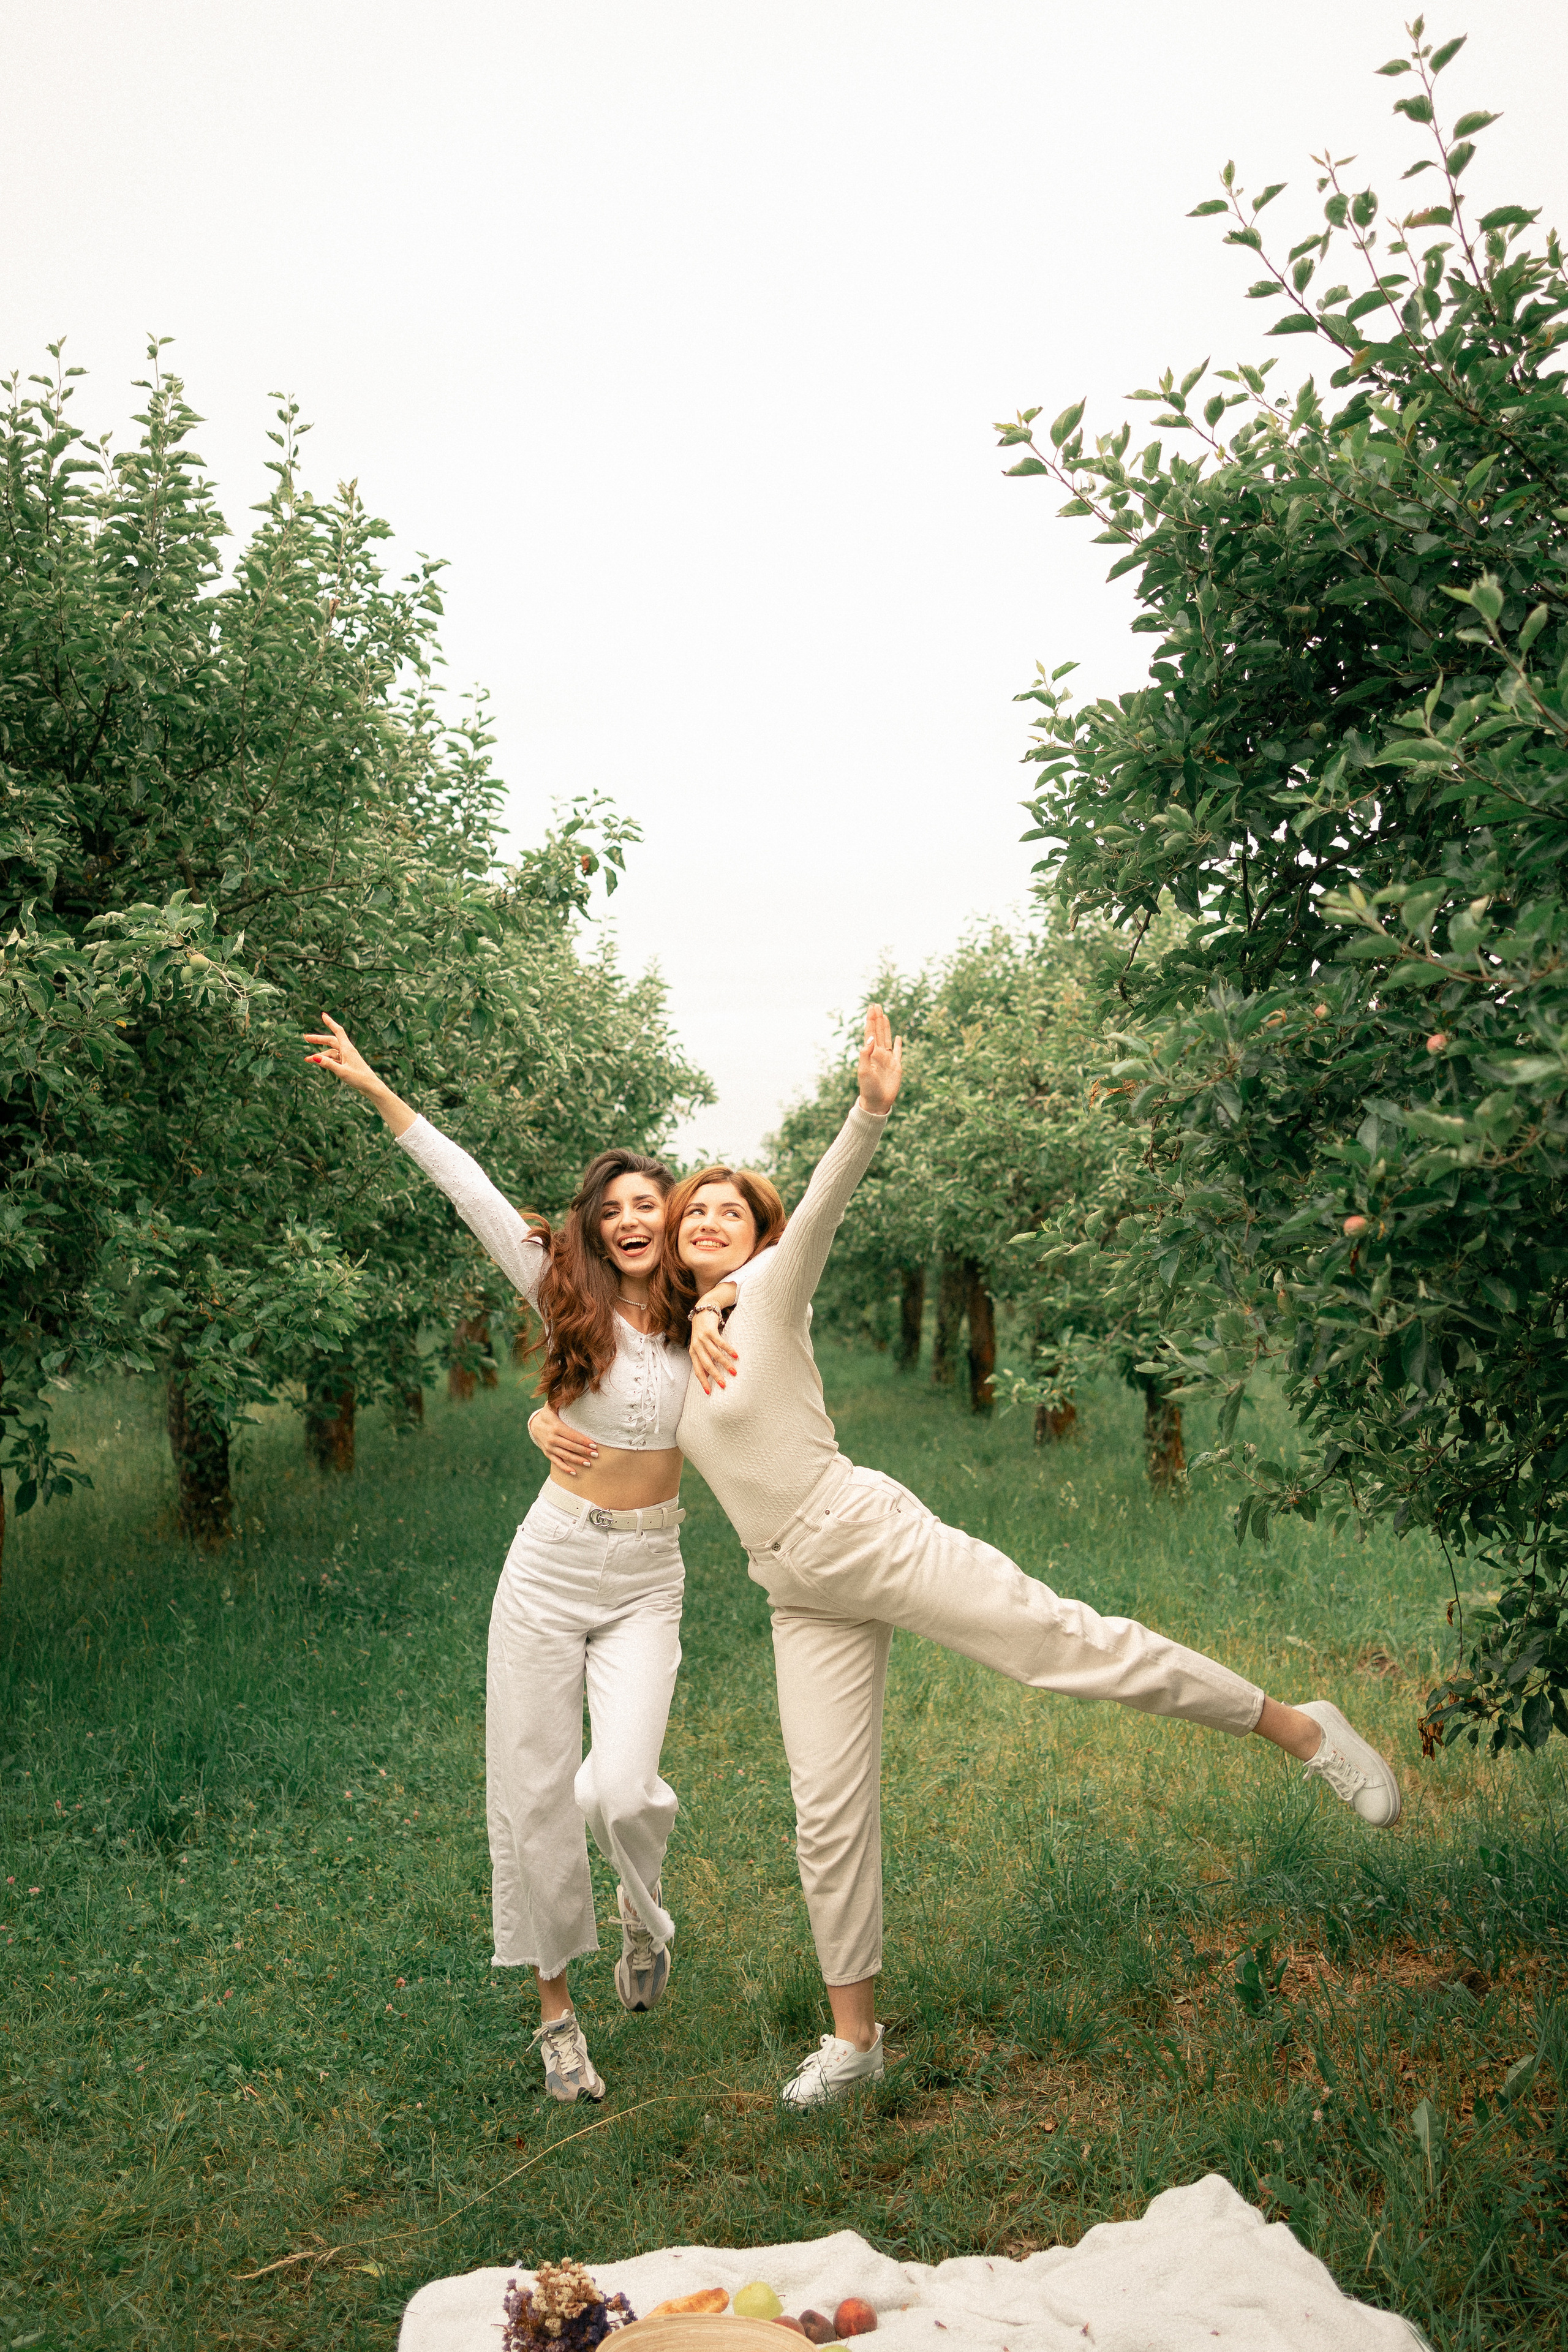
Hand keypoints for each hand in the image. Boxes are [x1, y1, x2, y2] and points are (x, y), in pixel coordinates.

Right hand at [305, 1013, 415, 1134]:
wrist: (371, 1087)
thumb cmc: (359, 1079)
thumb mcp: (342, 1072)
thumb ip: (328, 1064)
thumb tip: (314, 1057)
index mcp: (348, 1049)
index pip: (338, 1031)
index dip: (330, 1022)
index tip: (323, 1015)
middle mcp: (347, 1051)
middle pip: (331, 1041)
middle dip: (318, 1039)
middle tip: (305, 1037)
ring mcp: (347, 1057)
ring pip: (331, 1052)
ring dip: (319, 1054)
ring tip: (306, 1060)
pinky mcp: (347, 1064)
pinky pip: (334, 1059)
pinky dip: (325, 1060)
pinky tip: (317, 1062)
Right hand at [528, 1400, 596, 1477]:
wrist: (534, 1424)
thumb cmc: (549, 1413)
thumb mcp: (551, 1405)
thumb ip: (559, 1399)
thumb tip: (566, 1390)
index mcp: (555, 1426)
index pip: (571, 1435)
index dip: (582, 1440)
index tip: (594, 1444)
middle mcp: (551, 1438)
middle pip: (570, 1446)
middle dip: (584, 1451)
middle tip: (596, 1455)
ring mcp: (549, 1447)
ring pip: (565, 1455)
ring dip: (577, 1460)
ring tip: (589, 1463)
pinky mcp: (548, 1453)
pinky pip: (557, 1462)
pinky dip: (565, 1468)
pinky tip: (575, 1472)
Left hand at [690, 1286, 739, 1393]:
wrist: (703, 1310)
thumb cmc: (703, 1331)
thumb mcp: (700, 1345)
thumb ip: (704, 1357)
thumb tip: (710, 1374)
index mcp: (693, 1352)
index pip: (697, 1370)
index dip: (703, 1381)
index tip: (709, 1392)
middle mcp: (696, 1346)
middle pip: (706, 1364)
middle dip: (715, 1376)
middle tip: (723, 1385)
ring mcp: (702, 1338)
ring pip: (715, 1355)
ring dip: (725, 1364)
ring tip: (734, 1372)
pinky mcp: (710, 1331)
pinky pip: (720, 1343)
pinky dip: (728, 1350)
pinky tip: (736, 1356)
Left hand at [856, 1003, 903, 1117]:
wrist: (877, 1102)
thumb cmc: (868, 1088)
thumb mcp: (863, 1071)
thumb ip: (865, 1054)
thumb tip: (870, 1039)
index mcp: (870, 1053)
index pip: (870, 1033)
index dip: (871, 1020)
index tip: (871, 1008)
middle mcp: (878, 1054)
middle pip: (878, 1032)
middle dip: (877, 1019)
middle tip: (876, 1005)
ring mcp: (887, 1059)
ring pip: (887, 1038)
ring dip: (885, 1027)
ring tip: (884, 1015)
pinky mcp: (896, 1066)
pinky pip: (898, 1052)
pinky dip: (898, 1044)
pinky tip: (897, 1037)